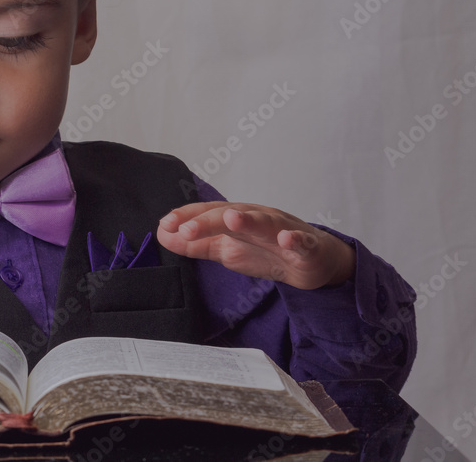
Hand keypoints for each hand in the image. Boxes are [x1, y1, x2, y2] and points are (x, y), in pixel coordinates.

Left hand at [157, 202, 355, 288]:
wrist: (313, 262)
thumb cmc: (267, 250)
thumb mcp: (227, 249)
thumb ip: (196, 244)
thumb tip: (163, 234)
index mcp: (237, 219)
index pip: (208, 213)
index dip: (187, 217)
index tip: (166, 224)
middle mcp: (258, 218)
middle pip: (230, 215)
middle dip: (208, 221)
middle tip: (186, 229)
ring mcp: (284, 230)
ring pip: (265, 222)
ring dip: (248, 219)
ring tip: (231, 218)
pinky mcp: (307, 246)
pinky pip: (302, 241)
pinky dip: (295, 239)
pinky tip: (287, 239)